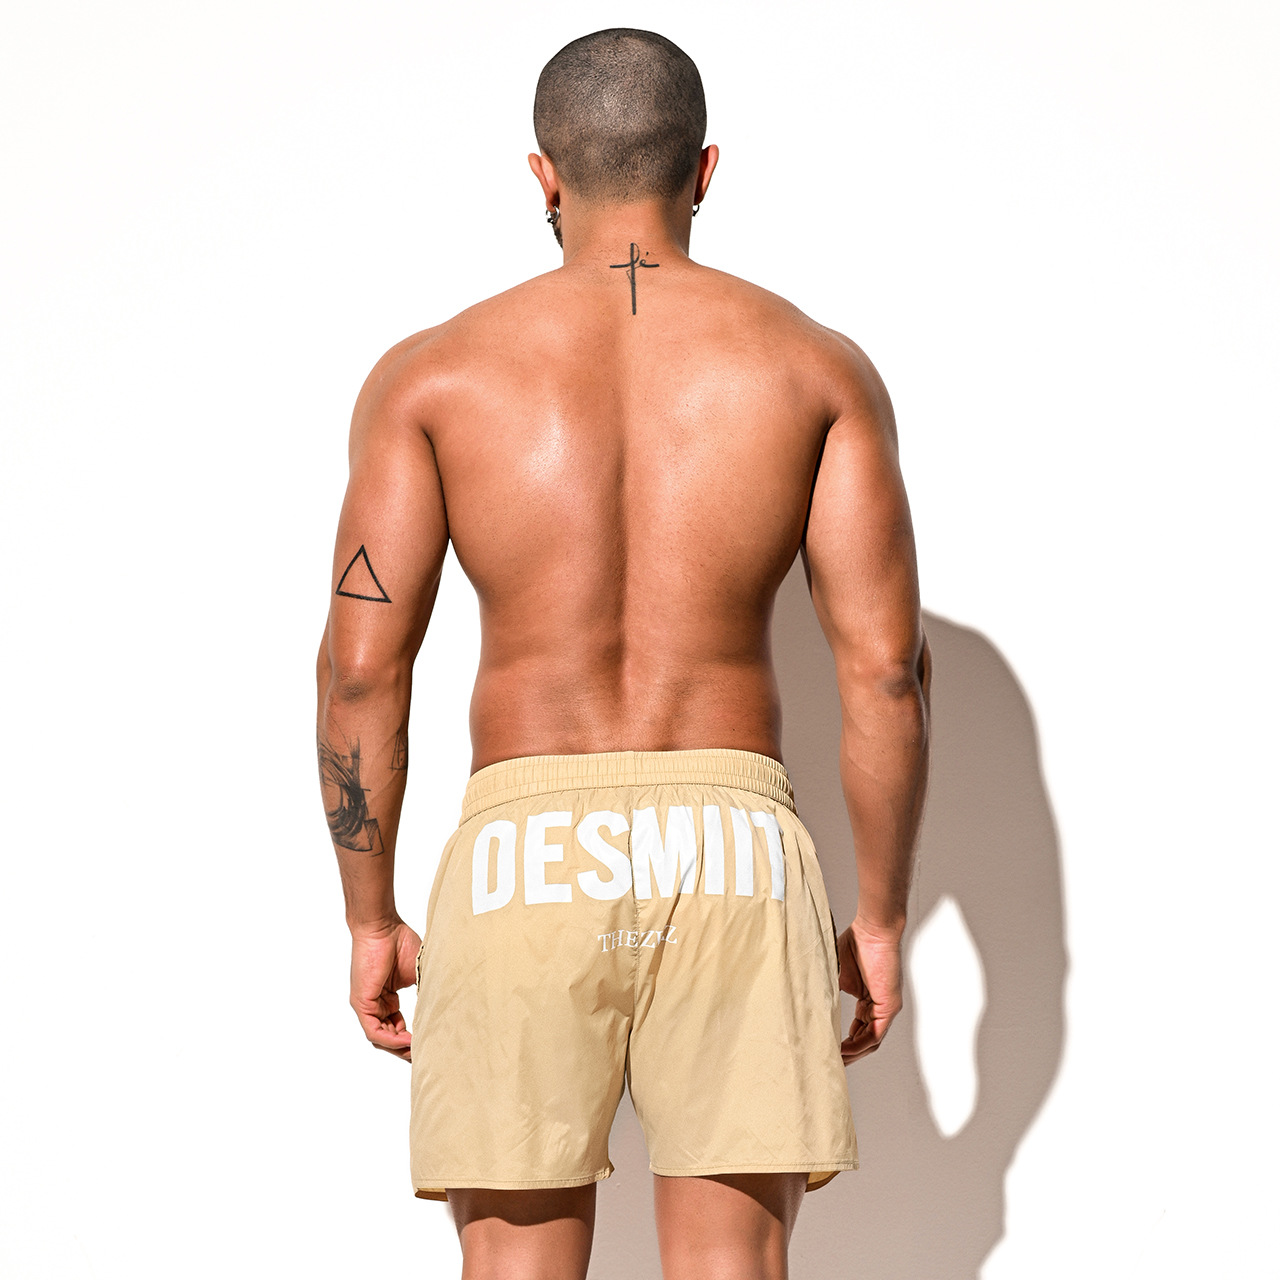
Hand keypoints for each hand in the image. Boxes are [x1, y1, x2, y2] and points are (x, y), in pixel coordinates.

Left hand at [349, 918, 421, 1061]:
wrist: (383, 927)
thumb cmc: (400, 942)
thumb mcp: (417, 974)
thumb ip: (424, 993)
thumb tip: (441, 1009)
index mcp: (386, 999)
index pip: (397, 1028)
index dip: (412, 1039)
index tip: (429, 1044)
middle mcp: (375, 1005)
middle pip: (388, 1038)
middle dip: (405, 1050)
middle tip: (423, 1057)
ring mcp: (366, 1005)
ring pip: (380, 1039)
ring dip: (398, 1049)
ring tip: (417, 1053)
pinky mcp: (361, 1003)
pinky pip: (374, 1031)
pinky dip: (391, 1040)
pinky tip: (408, 1042)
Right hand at [837, 917, 903, 1063]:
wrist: (873, 929)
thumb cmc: (857, 943)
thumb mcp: (837, 973)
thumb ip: (830, 991)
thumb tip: (813, 1006)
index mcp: (868, 1000)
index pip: (858, 1029)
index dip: (844, 1043)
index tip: (828, 1050)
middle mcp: (879, 1007)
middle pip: (865, 1040)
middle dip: (848, 1054)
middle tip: (830, 1064)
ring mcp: (886, 1008)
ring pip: (870, 1041)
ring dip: (853, 1054)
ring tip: (834, 1062)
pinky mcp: (889, 1006)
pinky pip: (874, 1034)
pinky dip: (859, 1045)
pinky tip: (844, 1051)